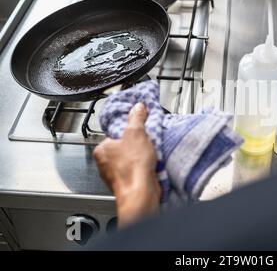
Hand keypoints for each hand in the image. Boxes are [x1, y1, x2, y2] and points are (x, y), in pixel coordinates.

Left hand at [93, 103, 160, 228]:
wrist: (140, 193)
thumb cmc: (132, 167)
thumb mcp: (136, 133)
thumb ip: (136, 118)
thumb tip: (138, 108)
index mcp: (101, 149)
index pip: (115, 134)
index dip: (129, 130)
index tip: (139, 128)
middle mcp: (105, 164)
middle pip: (123, 146)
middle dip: (136, 144)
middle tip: (146, 141)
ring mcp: (115, 175)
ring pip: (130, 159)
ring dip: (141, 157)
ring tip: (149, 154)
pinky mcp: (127, 184)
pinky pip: (136, 170)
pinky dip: (144, 168)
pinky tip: (150, 166)